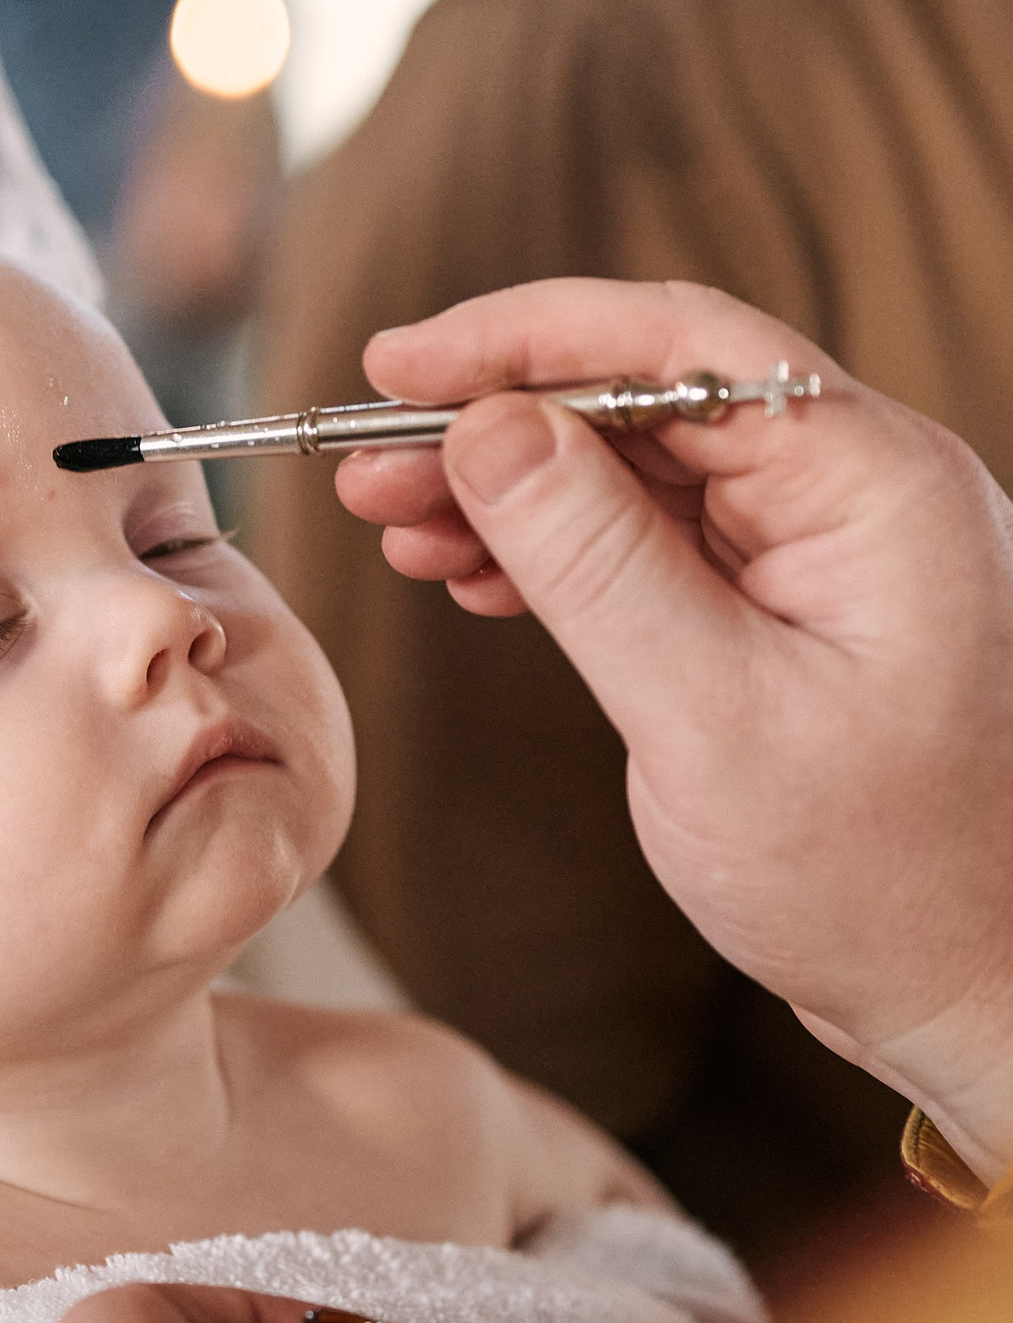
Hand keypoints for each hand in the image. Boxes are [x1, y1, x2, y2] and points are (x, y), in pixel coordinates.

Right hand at [336, 279, 1012, 1182]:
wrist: (960, 985)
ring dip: (508, 492)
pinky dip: (552, 555)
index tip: (399, 361)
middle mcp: (853, 493)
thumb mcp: (709, 717)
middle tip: (369, 465)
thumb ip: (593, 562)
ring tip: (397, 525)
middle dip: (494, 424)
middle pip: (644, 403)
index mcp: (870, 485)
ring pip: (634, 475)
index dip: (523, 337)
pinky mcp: (782, 610)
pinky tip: (474, 574)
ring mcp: (818, 552)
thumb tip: (490, 429)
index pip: (677, 346)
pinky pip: (650, 547)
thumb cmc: (872, 876)